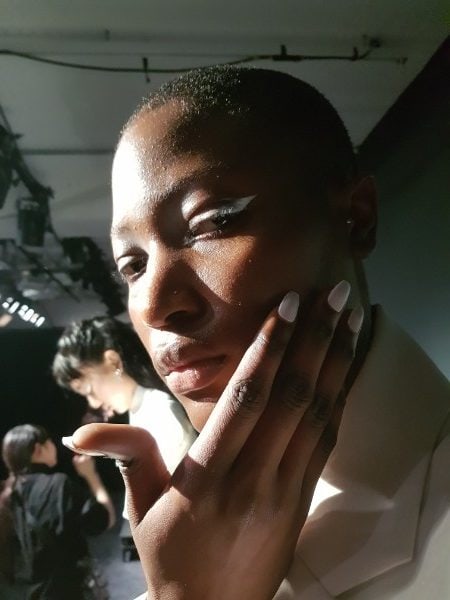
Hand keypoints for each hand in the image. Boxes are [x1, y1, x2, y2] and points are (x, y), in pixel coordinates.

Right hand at [64, 283, 361, 599]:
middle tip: (333, 292)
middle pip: (291, 397)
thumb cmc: (172, 556)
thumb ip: (125, 457)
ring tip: (351, 317)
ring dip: (336, 361)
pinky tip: (348, 365)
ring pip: (317, 413)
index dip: (268, 348)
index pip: (245, 399)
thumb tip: (79, 433)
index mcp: (207, 477)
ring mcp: (286, 490)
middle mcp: (253, 478)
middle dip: (315, 339)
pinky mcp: (304, 498)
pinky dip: (339, 396)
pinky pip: (327, 439)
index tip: (288, 304)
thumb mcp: (141, 507)